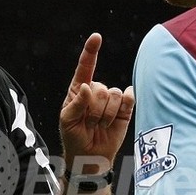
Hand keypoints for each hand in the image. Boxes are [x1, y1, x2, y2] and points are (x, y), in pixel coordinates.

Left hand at [59, 34, 133, 170]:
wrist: (91, 157)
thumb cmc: (74, 137)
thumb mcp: (67, 120)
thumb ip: (76, 103)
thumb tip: (87, 87)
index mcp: (79, 90)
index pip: (85, 67)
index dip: (91, 51)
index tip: (96, 37)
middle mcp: (96, 91)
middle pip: (101, 88)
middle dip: (94, 110)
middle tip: (88, 124)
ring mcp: (111, 100)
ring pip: (114, 95)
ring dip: (105, 115)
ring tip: (99, 126)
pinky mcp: (125, 108)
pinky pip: (128, 98)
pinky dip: (124, 106)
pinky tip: (116, 118)